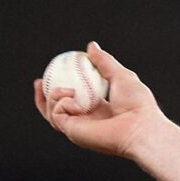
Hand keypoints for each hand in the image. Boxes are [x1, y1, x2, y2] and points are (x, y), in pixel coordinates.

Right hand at [34, 42, 163, 160]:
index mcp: (97, 110)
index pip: (74, 100)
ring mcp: (79, 128)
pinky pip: (57, 115)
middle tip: (39, 81)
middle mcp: (86, 121)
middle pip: (56, 110)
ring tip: (65, 88)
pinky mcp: (74, 133)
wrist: (141, 127)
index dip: (60, 87)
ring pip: (52, 113)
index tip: (52, 72)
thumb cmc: (138, 105)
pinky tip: (72, 98)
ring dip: (51, 97)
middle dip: (43, 97)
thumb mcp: (121, 76)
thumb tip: (91, 46)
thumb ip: (104, 62)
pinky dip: (60, 103)